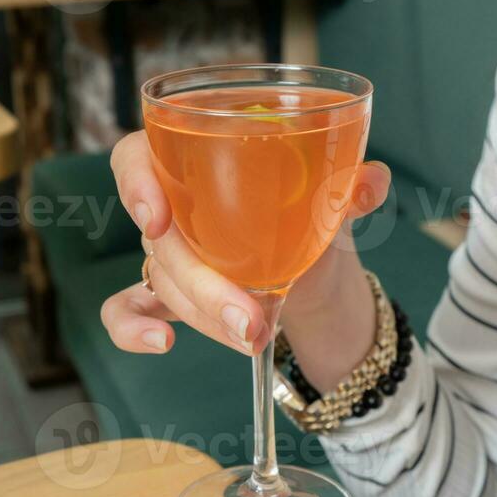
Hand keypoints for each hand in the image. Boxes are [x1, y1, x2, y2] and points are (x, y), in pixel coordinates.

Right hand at [101, 131, 390, 361]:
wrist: (319, 267)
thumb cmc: (312, 213)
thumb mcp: (333, 197)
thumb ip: (349, 183)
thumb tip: (369, 182)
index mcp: (197, 160)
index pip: (136, 155)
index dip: (134, 183)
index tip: (158, 220)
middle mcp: (173, 202)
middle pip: (159, 238)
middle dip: (203, 285)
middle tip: (251, 317)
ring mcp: (167, 251)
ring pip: (161, 281)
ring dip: (205, 316)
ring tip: (255, 335)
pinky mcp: (170, 293)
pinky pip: (128, 308)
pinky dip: (133, 327)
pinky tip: (161, 341)